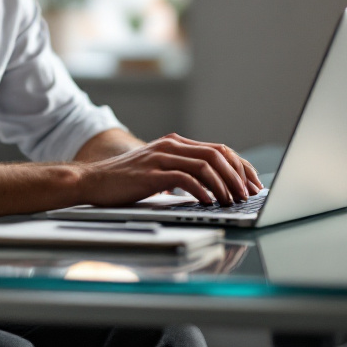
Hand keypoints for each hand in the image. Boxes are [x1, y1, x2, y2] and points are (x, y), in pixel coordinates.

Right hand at [76, 134, 262, 206]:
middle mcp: (171, 146)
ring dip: (224, 185)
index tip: (253, 183)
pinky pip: (185, 179)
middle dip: (238, 175)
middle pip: (217, 154)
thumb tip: (212, 188)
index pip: (219, 149)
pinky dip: (202, 191)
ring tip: (232, 201)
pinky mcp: (152, 173)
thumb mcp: (158, 171)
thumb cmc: (125, 181)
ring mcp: (161, 158)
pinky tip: (210, 202)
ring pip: (205, 165)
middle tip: (249, 194)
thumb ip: (181, 172)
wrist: (92, 181)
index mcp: (175, 144)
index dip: (240, 166)